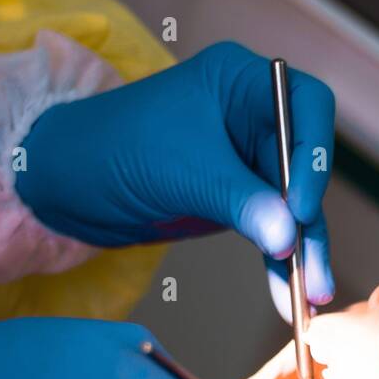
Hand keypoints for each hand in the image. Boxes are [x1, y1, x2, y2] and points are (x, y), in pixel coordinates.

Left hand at [14, 41, 335, 321]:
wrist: (66, 184)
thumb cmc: (113, 149)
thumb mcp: (182, 171)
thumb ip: (241, 201)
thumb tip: (288, 235)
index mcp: (241, 84)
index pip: (307, 107)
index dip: (312, 156)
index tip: (298, 206)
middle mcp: (252, 118)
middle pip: (305, 165)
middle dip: (309, 219)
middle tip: (311, 265)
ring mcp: (246, 162)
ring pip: (291, 207)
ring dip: (302, 253)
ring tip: (310, 295)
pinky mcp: (236, 201)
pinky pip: (271, 231)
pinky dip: (280, 263)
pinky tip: (290, 295)